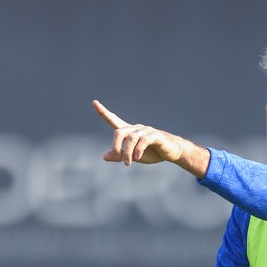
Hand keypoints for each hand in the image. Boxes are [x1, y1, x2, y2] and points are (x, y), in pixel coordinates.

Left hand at [92, 100, 209, 177]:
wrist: (171, 152)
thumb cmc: (152, 153)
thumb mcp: (133, 157)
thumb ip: (119, 156)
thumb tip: (104, 156)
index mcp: (129, 132)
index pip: (114, 120)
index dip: (104, 112)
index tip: (94, 103)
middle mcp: (136, 128)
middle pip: (119, 132)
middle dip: (115, 146)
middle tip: (118, 158)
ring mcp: (146, 130)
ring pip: (130, 138)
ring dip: (127, 153)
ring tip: (128, 163)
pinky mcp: (155, 135)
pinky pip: (143, 140)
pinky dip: (138, 150)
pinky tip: (137, 158)